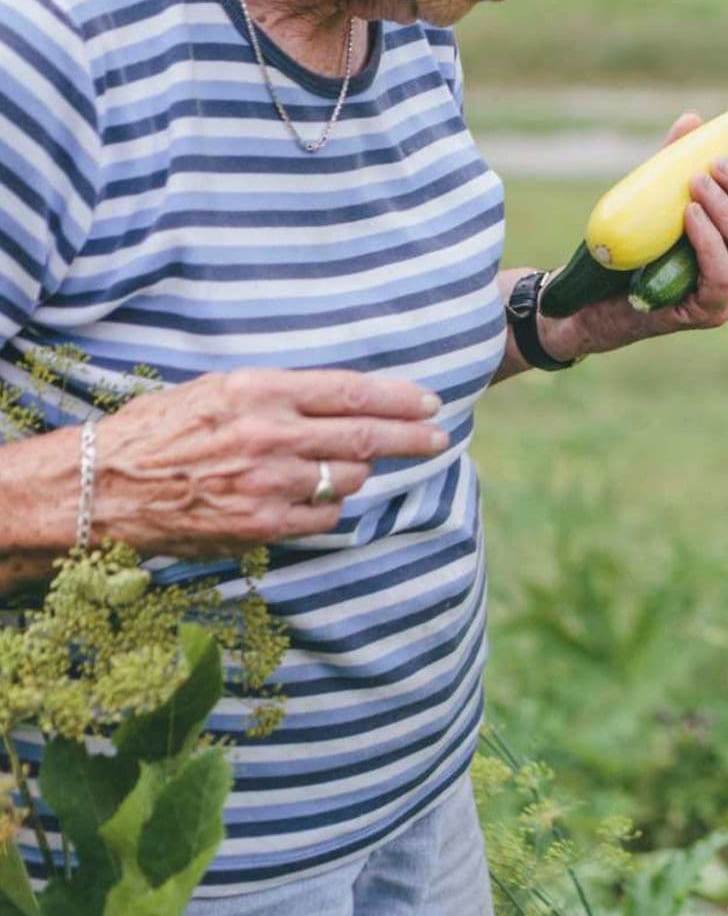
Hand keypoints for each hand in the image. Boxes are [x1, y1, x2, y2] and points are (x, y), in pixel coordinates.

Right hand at [88, 368, 448, 557]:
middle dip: (411, 437)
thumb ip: (279, 394)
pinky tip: (314, 498)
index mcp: (259, 390)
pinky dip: (328, 507)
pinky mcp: (258, 525)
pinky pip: (322, 517)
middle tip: (439, 437)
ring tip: (348, 466)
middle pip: (363, 436)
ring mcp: (266, 483)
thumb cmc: (158, 431)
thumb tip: (340, 401)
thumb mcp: (218, 390)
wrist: (99, 485)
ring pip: (346, 478)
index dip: (397, 398)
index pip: (350, 391)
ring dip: (357, 473)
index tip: (429, 402)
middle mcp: (268, 434)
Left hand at [543, 109, 727, 356]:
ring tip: (697, 184)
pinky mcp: (709, 311)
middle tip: (721, 166)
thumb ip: (680, 159)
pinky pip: (722, 275)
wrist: (594, 292)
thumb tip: (692, 121)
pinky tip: (689, 215)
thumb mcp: (661, 192)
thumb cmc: (636, 240)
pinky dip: (709, 241)